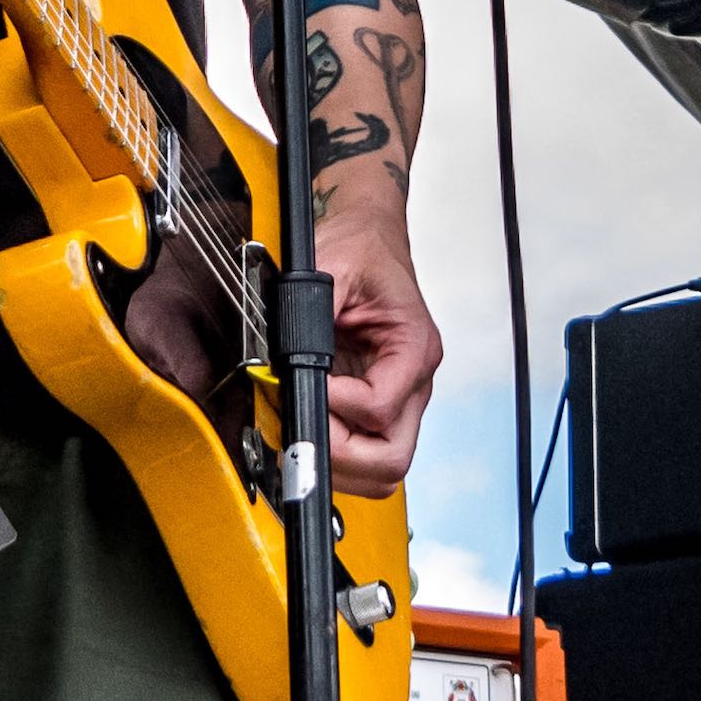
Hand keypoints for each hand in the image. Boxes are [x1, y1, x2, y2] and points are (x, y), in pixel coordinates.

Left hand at [310, 211, 441, 489]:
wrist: (367, 235)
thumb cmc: (359, 248)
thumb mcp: (330, 266)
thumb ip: (309, 312)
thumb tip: (288, 357)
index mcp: (412, 348)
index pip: (381, 410)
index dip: (338, 408)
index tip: (310, 385)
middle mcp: (413, 380)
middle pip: (392, 457)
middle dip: (342, 454)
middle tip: (305, 421)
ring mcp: (399, 395)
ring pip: (383, 465)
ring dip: (340, 459)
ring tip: (306, 421)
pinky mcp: (379, 401)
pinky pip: (366, 448)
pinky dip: (337, 449)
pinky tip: (313, 419)